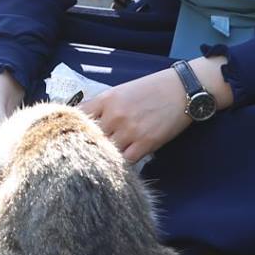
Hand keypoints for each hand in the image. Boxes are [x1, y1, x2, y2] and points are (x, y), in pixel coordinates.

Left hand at [78, 69, 197, 163]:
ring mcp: (129, 130)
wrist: (182, 89)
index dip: (73, 128)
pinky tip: (121, 165)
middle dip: (88, 146)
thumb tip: (87, 123)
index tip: (72, 136)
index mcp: (106, 99)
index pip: (78, 117)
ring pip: (107, 151)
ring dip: (105, 157)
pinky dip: (122, 164)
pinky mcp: (145, 143)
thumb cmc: (152, 89)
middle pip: (90, 138)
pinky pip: (126, 161)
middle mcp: (114, 115)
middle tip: (85, 155)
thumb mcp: (122, 91)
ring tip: (103, 163)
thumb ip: (103, 107)